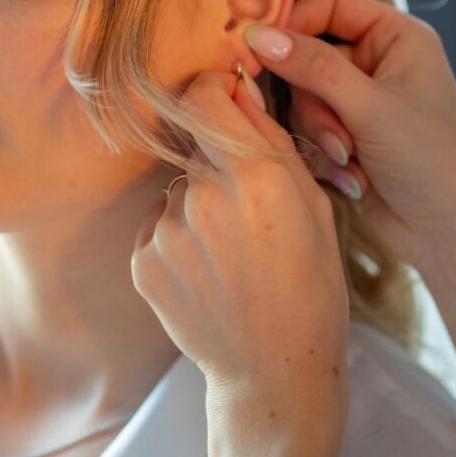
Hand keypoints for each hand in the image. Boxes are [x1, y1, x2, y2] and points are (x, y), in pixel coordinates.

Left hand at [131, 69, 348, 395]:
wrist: (274, 368)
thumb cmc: (309, 286)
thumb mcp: (312, 206)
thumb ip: (270, 140)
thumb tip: (238, 88)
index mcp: (255, 176)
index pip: (204, 95)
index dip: (213, 93)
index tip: (223, 103)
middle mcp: (204, 197)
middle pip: (192, 145)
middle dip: (215, 161)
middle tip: (246, 207)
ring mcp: (167, 232)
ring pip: (177, 190)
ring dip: (197, 205)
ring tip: (229, 251)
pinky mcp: (143, 261)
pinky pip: (157, 226)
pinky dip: (178, 239)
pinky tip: (208, 271)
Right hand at [244, 0, 455, 265]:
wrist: (451, 234)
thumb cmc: (430, 159)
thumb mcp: (370, 106)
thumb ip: (313, 67)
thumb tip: (258, 36)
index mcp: (397, 37)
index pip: (330, 5)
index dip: (294, 24)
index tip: (259, 49)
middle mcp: (378, 63)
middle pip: (309, 57)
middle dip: (314, 102)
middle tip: (335, 135)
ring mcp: (362, 103)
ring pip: (304, 99)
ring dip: (320, 134)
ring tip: (348, 161)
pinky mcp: (349, 138)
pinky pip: (310, 131)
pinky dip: (324, 155)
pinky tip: (352, 178)